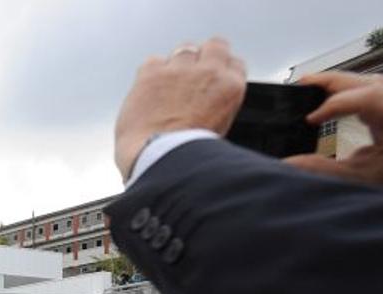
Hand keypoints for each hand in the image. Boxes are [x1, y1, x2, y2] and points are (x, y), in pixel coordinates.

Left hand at [114, 37, 246, 179]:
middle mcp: (209, 72)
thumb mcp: (218, 129)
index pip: (235, 64)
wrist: (159, 158)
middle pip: (215, 45)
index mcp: (230, 88)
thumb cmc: (186, 153)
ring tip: (168, 86)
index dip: (222, 70)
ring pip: (185, 49)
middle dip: (206, 55)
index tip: (212, 78)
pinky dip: (151, 73)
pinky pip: (154, 60)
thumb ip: (215, 106)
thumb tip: (203, 103)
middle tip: (192, 74)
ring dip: (178, 63)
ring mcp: (180, 70)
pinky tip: (148, 91)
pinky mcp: (152, 73)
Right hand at [286, 71, 382, 197]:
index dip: (337, 103)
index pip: (371, 98)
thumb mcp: (360, 182)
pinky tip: (346, 93)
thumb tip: (287, 163)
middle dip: (334, 82)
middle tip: (303, 84)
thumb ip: (322, 170)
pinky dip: (362, 88)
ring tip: (319, 86)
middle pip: (373, 83)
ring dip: (348, 82)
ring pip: (381, 82)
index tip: (311, 118)